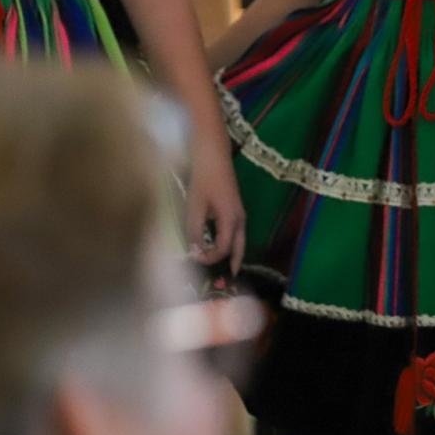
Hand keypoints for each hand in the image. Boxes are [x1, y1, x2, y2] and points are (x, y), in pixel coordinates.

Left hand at [186, 142, 245, 274]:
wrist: (213, 155)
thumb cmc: (203, 179)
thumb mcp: (195, 206)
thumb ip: (195, 231)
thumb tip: (195, 251)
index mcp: (231, 220)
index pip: (224, 249)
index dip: (211, 258)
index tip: (195, 261)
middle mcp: (240, 219)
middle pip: (240, 248)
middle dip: (234, 264)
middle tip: (227, 279)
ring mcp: (239, 213)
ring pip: (239, 240)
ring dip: (232, 254)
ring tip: (222, 266)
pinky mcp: (234, 207)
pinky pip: (235, 232)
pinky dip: (230, 243)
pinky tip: (218, 245)